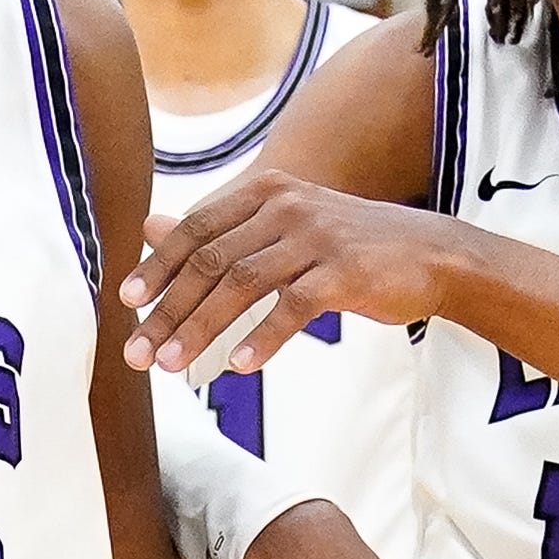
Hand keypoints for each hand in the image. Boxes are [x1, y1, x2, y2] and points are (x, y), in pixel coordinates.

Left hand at [121, 187, 461, 378]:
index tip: (128, 303)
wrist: (431, 254)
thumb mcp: (282, 228)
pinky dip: (260, 338)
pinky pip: (292, 308)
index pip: (197, 229)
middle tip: (140, 352)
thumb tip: (151, 227)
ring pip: (242, 285)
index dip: (159, 266)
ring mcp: (317, 238)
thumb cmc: (349, 246)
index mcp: (266, 191)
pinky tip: (237, 365)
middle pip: (212, 261)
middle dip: (169, 310)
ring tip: (174, 366)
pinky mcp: (345, 273)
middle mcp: (287, 207)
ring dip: (202, 329)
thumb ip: (219, 230)